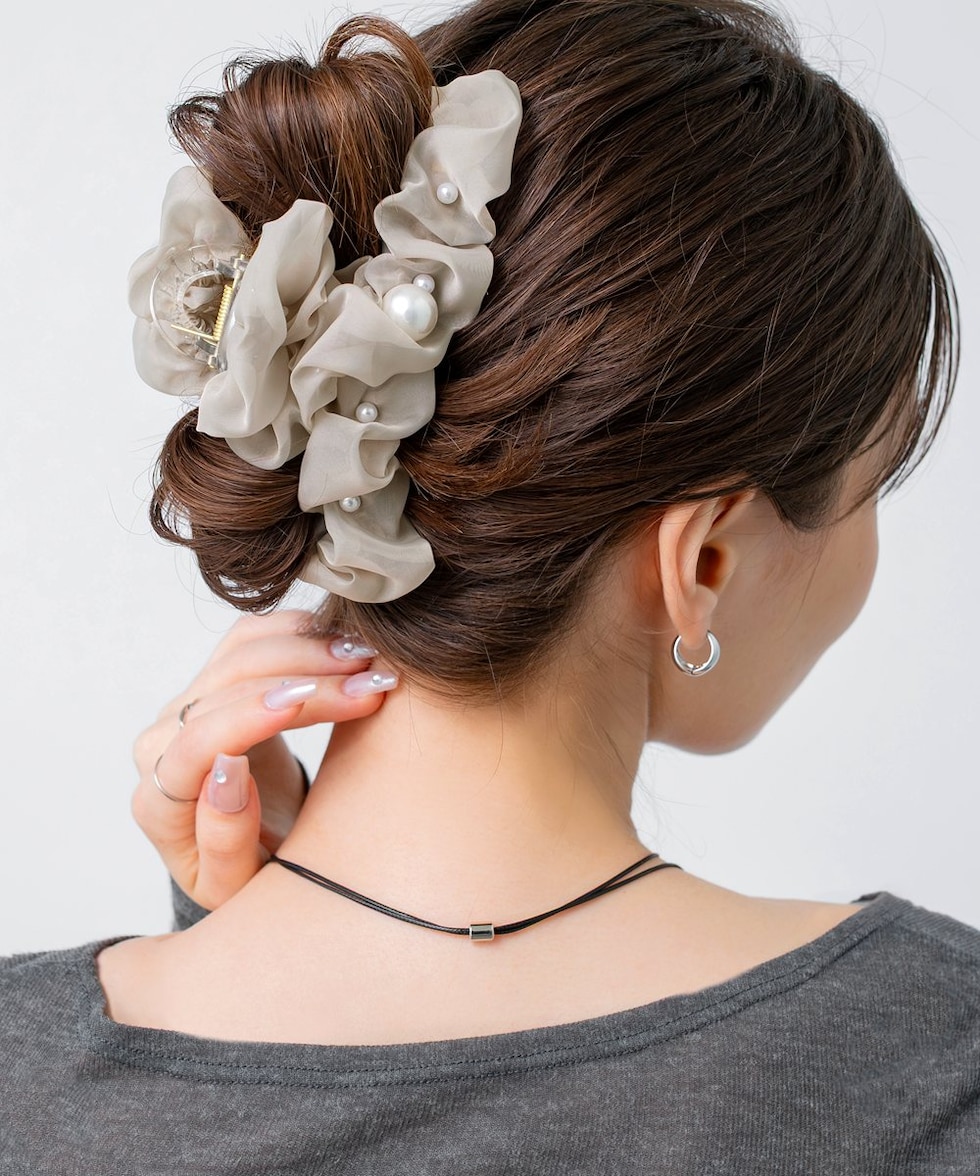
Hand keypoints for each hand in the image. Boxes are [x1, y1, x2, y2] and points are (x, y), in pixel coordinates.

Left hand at [131, 610, 395, 911]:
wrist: (261, 845)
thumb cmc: (256, 872)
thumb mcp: (241, 885)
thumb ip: (225, 843)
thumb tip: (225, 774)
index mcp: (159, 804)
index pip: (194, 747)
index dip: (246, 718)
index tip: (301, 702)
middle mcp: (161, 744)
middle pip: (223, 689)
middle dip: (302, 681)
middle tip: (369, 684)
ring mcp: (187, 704)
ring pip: (238, 653)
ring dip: (307, 649)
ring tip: (368, 659)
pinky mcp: (216, 679)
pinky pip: (251, 637)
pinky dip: (300, 632)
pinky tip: (346, 641)